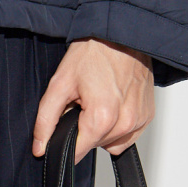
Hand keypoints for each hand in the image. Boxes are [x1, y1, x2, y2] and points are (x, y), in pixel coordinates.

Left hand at [32, 39, 154, 162]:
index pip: (78, 152)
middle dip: (83, 129)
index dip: (64, 142)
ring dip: (101, 129)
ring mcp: (139, 120)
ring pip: (111, 143)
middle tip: (83, 102)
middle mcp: (125, 122)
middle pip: (94, 146)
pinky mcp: (148, 116)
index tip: (64, 125)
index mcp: (102, 118)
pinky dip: (118, 126)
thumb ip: (46, 120)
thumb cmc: (94, 52)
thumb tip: (40, 148)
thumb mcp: (60, 83)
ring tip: (98, 101)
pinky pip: (128, 135)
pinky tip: (112, 104)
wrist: (120, 33)